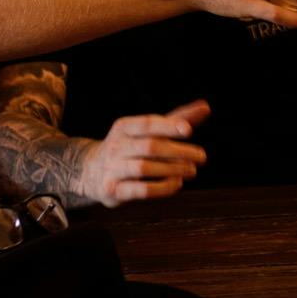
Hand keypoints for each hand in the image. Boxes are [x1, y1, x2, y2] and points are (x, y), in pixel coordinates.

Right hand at [76, 101, 212, 205]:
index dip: (168, 126)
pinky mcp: (113, 190)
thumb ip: (176, 120)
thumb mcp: (149, 131)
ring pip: (144, 168)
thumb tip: (205, 107)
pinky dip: (161, 187)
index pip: (147, 124)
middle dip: (178, 151)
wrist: (91, 171)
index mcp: (124, 127)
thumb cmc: (130, 146)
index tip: (189, 130)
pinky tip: (177, 184)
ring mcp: (112, 168)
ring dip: (172, 169)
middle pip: (150, 146)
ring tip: (192, 170)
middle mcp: (116, 146)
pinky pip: (139, 190)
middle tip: (201, 156)